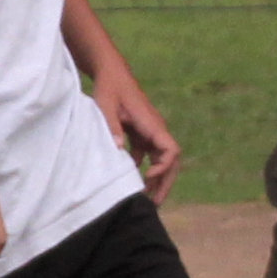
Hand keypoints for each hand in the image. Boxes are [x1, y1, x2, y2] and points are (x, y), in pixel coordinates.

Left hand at [99, 75, 182, 196]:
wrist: (112, 73)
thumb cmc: (109, 88)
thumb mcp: (105, 106)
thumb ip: (112, 127)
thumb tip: (119, 150)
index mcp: (151, 123)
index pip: (170, 149)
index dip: (164, 167)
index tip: (147, 177)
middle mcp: (155, 129)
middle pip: (170, 160)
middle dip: (165, 182)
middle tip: (155, 203)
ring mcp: (150, 132)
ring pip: (160, 159)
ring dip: (156, 178)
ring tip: (146, 199)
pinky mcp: (141, 133)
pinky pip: (148, 155)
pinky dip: (143, 169)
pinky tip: (132, 181)